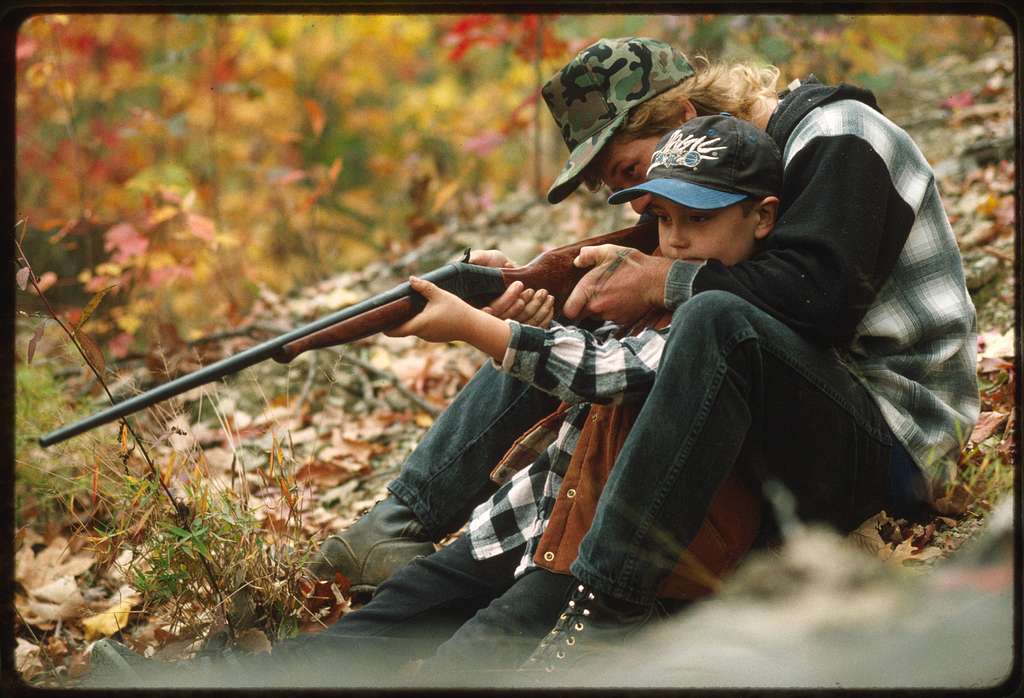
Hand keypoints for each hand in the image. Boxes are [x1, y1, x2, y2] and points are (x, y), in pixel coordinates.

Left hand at [387, 277, 511, 360]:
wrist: (474, 327)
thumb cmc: (457, 311)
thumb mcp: (439, 295)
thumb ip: (424, 287)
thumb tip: (411, 278)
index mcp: (419, 325)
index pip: (394, 331)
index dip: (384, 327)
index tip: (377, 322)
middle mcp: (421, 334)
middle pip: (403, 328)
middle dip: (398, 319)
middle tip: (393, 307)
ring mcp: (429, 337)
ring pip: (414, 328)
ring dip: (410, 319)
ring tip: (409, 306)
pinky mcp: (436, 337)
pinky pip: (423, 329)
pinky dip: (420, 322)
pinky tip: (425, 312)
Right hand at [469, 251, 554, 326]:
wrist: (507, 269)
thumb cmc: (491, 262)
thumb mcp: (481, 258)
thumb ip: (475, 259)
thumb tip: (469, 260)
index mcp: (480, 304)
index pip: (493, 310)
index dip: (506, 300)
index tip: (519, 285)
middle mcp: (494, 318)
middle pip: (509, 318)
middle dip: (523, 304)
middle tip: (532, 289)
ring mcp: (508, 323)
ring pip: (523, 323)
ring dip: (537, 309)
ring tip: (546, 294)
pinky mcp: (522, 325)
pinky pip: (534, 328)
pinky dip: (544, 318)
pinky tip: (550, 305)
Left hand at [562, 245, 673, 325]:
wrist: (657, 281)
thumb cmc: (632, 265)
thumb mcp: (609, 251)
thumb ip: (588, 254)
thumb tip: (577, 261)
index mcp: (588, 290)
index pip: (568, 311)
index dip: (570, 307)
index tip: (576, 301)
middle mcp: (596, 307)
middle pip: (582, 313)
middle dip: (586, 305)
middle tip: (597, 292)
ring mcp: (609, 316)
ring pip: (597, 316)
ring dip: (601, 307)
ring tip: (613, 292)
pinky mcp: (621, 321)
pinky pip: (611, 318)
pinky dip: (614, 310)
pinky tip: (622, 298)